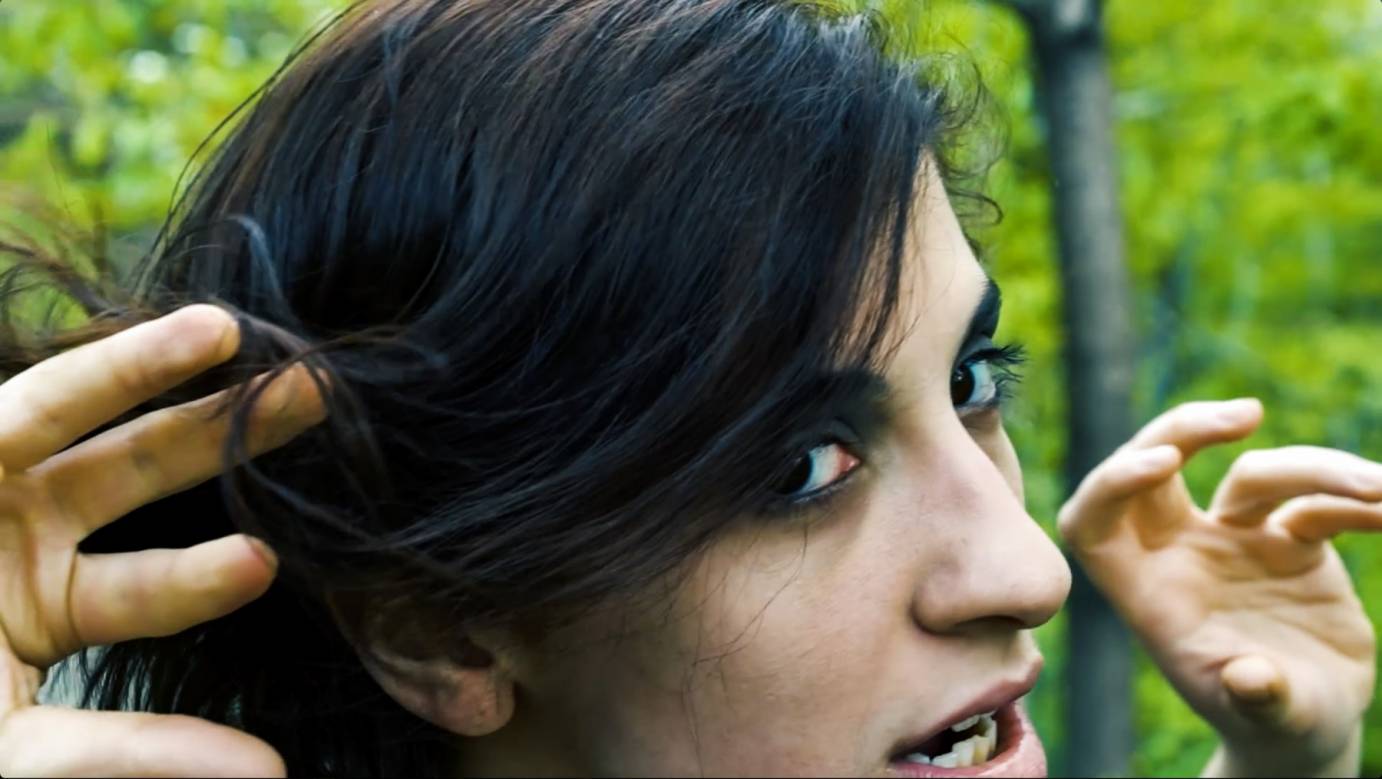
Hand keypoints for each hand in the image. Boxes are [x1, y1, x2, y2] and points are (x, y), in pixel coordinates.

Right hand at [0, 306, 322, 776]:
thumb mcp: (13, 754)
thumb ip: (127, 757)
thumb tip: (268, 776)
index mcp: (53, 610)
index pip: (157, 585)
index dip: (211, 571)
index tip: (275, 554)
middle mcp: (26, 543)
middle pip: (144, 478)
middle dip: (229, 436)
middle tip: (324, 395)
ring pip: (75, 421)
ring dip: (148, 370)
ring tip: (231, 329)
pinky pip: (14, 408)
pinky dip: (92, 370)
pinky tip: (168, 331)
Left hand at [1060, 399, 1379, 776]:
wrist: (1309, 728)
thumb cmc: (1272, 726)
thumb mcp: (1267, 719)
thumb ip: (1258, 698)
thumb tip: (1252, 681)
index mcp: (1146, 592)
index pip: (1095, 519)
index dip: (1113, 482)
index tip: (1163, 464)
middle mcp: (1181, 555)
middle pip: (1158, 465)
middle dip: (1188, 428)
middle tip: (1246, 415)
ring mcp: (1234, 542)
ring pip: (1254, 477)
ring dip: (1315, 469)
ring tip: (1376, 488)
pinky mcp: (1290, 543)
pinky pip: (1315, 503)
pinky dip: (1352, 500)